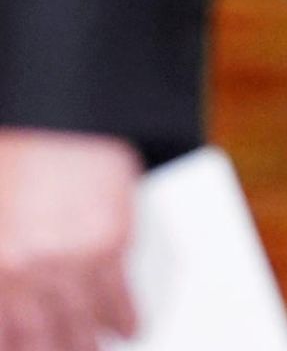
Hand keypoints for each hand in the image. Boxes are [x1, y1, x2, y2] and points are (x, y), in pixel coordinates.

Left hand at [0, 129, 139, 348]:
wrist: (56, 107)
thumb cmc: (15, 155)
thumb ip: (3, 262)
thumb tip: (14, 301)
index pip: (6, 339)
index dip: (19, 349)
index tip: (27, 350)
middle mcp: (26, 277)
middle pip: (42, 344)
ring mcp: (70, 263)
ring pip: (82, 332)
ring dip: (90, 348)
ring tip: (96, 350)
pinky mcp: (110, 241)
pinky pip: (121, 299)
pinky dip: (127, 318)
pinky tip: (129, 326)